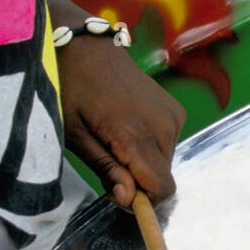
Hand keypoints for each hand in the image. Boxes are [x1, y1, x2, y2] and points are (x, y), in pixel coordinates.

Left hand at [56, 35, 184, 205]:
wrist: (90, 48)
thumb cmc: (73, 90)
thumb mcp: (75, 135)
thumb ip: (104, 168)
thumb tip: (128, 199)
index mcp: (136, 135)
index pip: (161, 189)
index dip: (141, 201)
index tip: (116, 191)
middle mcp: (163, 127)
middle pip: (162, 179)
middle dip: (138, 182)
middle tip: (108, 162)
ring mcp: (173, 117)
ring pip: (165, 163)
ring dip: (143, 164)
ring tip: (115, 139)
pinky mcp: (176, 110)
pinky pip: (168, 145)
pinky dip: (151, 147)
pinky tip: (129, 127)